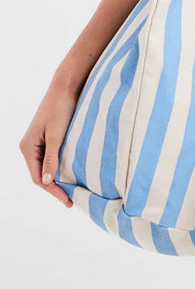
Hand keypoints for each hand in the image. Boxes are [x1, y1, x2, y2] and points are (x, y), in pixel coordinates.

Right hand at [19, 78, 78, 208]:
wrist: (66, 87)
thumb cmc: (61, 108)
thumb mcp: (57, 135)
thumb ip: (51, 158)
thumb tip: (47, 181)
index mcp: (28, 147)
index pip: (38, 178)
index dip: (52, 191)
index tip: (67, 200)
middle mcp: (30, 146)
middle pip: (41, 175)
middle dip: (54, 188)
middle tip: (70, 201)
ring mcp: (38, 142)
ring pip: (46, 167)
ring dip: (56, 179)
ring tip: (71, 192)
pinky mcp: (48, 137)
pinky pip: (51, 158)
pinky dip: (59, 168)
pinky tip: (70, 174)